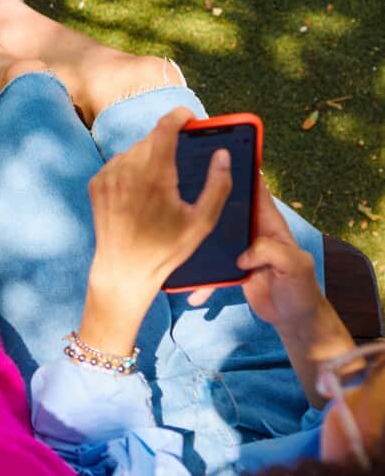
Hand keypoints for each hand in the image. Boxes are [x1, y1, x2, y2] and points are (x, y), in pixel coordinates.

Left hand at [89, 108, 232, 291]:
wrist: (123, 269)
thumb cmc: (165, 248)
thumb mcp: (202, 222)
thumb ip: (218, 185)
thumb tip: (222, 155)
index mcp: (154, 176)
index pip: (165, 127)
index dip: (179, 116)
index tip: (189, 117)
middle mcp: (127, 171)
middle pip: (151, 139)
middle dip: (167, 143)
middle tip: (180, 161)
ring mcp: (108, 177)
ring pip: (134, 150)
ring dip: (148, 157)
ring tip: (159, 184)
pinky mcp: (96, 184)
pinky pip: (118, 163)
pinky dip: (130, 169)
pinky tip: (139, 192)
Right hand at [186, 182, 326, 331]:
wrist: (293, 318)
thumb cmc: (301, 289)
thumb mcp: (295, 267)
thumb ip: (273, 252)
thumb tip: (243, 254)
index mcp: (270, 225)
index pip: (256, 192)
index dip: (242, 173)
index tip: (221, 157)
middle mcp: (252, 233)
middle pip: (227, 210)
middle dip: (208, 201)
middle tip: (182, 192)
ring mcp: (239, 250)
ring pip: (213, 237)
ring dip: (196, 241)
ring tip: (174, 240)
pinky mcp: (229, 269)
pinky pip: (210, 270)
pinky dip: (200, 280)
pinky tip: (191, 292)